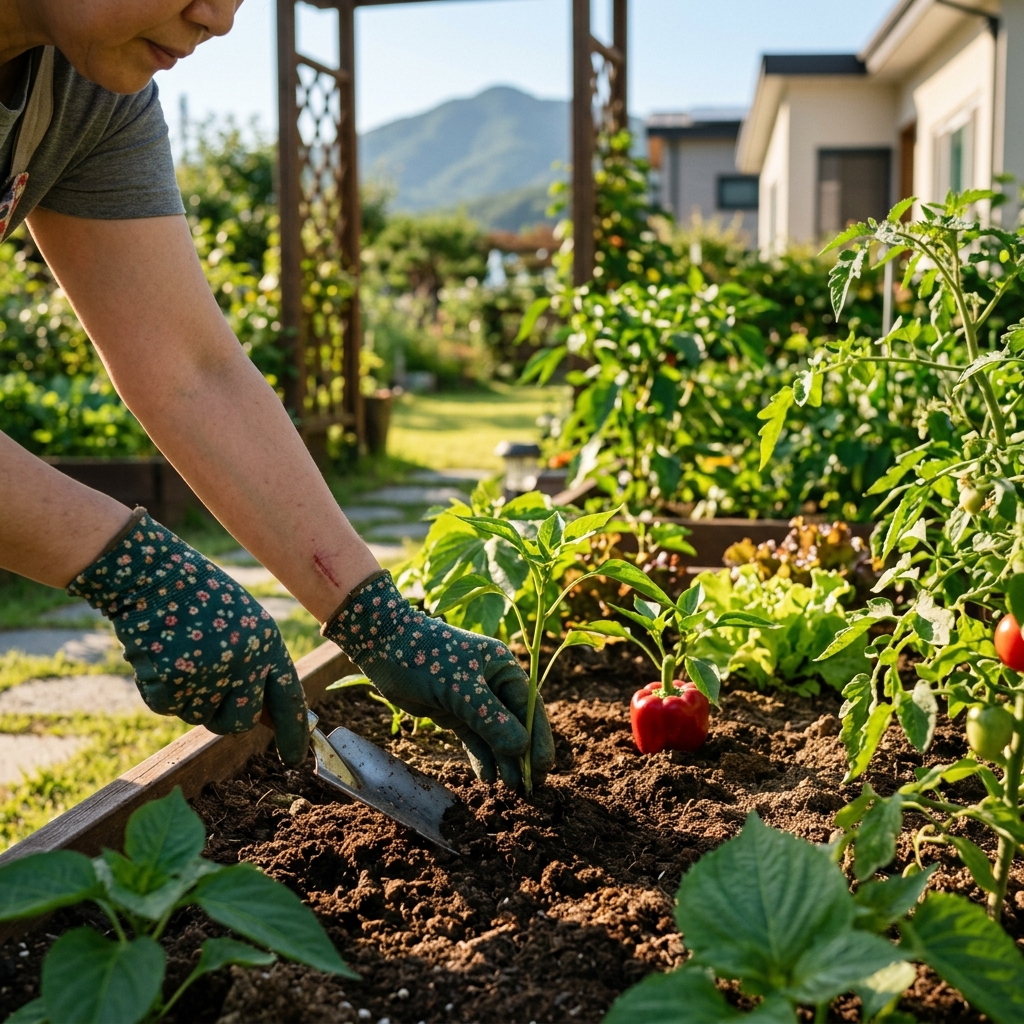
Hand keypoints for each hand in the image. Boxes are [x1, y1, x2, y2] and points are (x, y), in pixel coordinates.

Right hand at [67, 510, 308, 764]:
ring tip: (182, 654)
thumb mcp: (245, 624)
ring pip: (199, 716)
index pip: (289, 699)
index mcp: (268, 644)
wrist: (153, 576)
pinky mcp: (173, 681)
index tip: (295, 758)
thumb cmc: (200, 598)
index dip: (293, 732)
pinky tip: (160, 655)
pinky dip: (159, 688)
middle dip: (224, 716)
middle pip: (239, 722)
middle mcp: (244, 663)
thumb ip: (258, 666)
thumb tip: (265, 719)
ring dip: (188, 696)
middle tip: (207, 689)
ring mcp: (209, 674)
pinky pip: (166, 705)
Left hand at [322, 570, 554, 788]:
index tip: (544, 767)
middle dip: (522, 755)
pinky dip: (481, 756)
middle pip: (515, 723)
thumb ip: (491, 718)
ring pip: (494, 734)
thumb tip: (521, 749)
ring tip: (508, 789)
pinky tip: (487, 777)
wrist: (383, 647)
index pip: (529, 707)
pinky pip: (474, 738)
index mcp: (503, 667)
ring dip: (502, 760)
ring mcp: (474, 699)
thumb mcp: (460, 687)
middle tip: (529, 788)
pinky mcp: (455, 711)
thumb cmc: (426, 656)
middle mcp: (494, 683)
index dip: (538, 738)